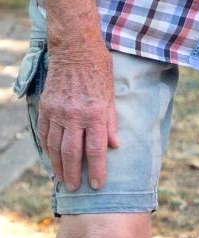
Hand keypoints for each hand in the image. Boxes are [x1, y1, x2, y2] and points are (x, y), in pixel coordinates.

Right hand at [37, 45, 118, 190]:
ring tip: (62, 178)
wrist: (75, 49)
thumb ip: (111, 123)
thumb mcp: (112, 95)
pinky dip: (48, 149)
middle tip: (74, 188)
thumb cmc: (99, 70)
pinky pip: (45, 134)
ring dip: (59, 165)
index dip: (97, 170)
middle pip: (73, 153)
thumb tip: (114, 146)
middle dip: (74, 174)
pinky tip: (52, 158)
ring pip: (56, 146)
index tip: (97, 185)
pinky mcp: (46, 107)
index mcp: (96, 113)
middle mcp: (75, 115)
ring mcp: (58, 112)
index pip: (96, 150)